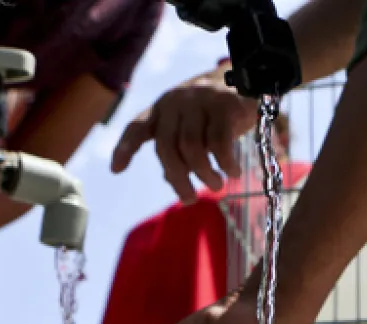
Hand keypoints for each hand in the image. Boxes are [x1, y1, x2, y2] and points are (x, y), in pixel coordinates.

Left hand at [111, 73, 257, 204]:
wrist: (249, 79)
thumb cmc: (214, 112)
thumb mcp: (191, 127)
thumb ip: (178, 149)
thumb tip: (169, 179)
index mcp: (162, 108)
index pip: (137, 126)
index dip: (125, 147)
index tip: (116, 170)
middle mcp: (176, 102)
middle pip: (167, 146)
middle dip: (177, 178)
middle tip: (189, 200)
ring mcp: (200, 101)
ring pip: (192, 147)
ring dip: (204, 174)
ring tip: (216, 186)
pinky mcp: (224, 105)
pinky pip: (220, 142)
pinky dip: (225, 163)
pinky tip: (233, 173)